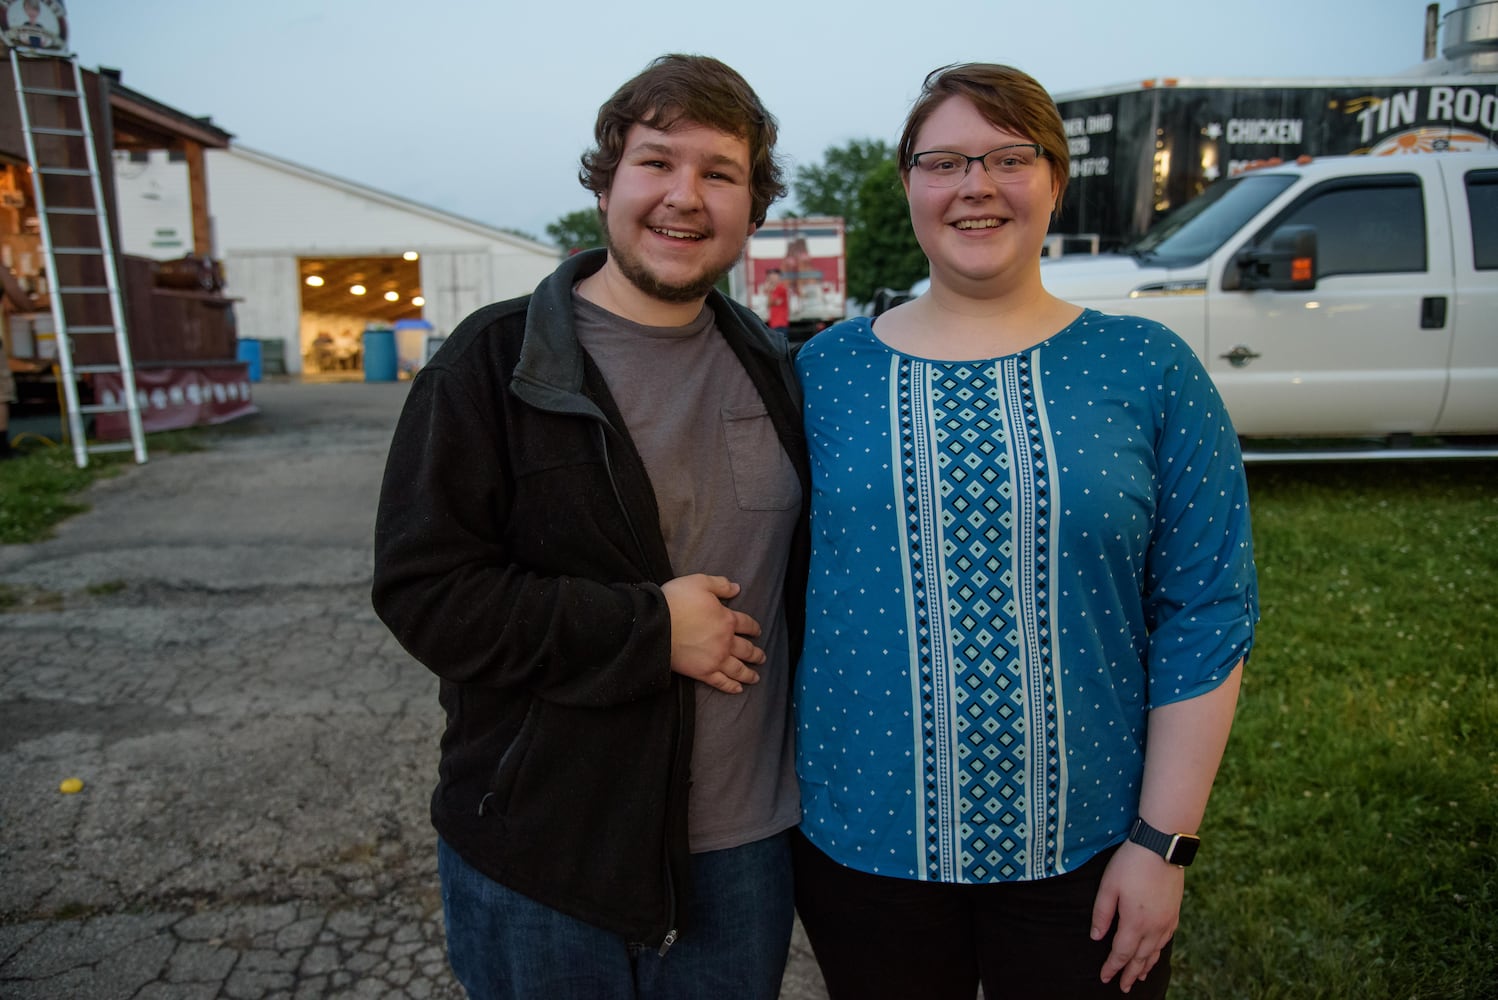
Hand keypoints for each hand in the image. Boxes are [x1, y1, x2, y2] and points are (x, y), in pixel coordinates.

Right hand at [661, 574, 763, 693]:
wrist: (655, 625)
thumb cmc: (675, 601)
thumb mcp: (699, 582)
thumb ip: (720, 585)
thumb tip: (736, 588)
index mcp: (727, 619)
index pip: (747, 624)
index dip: (754, 628)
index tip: (757, 631)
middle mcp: (726, 641)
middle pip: (746, 649)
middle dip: (756, 654)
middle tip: (761, 657)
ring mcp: (715, 659)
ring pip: (738, 669)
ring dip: (749, 673)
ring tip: (755, 677)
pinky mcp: (702, 672)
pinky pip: (721, 682)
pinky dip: (731, 687)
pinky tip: (737, 689)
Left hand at [1091, 842, 1184, 992]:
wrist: (1162, 846)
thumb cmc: (1130, 864)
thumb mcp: (1108, 886)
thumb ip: (1101, 914)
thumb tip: (1096, 938)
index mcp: (1135, 923)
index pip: (1121, 953)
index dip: (1112, 967)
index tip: (1104, 978)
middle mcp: (1154, 927)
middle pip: (1140, 958)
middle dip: (1129, 974)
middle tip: (1122, 987)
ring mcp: (1167, 921)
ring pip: (1155, 951)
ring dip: (1146, 966)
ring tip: (1138, 978)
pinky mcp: (1174, 912)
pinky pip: (1166, 940)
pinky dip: (1159, 952)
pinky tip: (1155, 953)